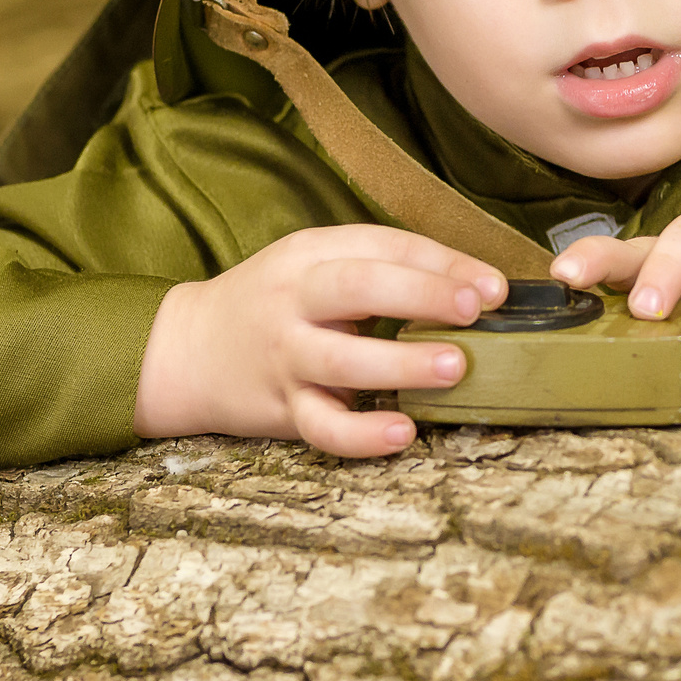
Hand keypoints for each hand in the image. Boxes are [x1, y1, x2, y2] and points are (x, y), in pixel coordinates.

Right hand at [134, 226, 505, 456]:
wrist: (186, 351)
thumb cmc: (272, 304)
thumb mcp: (313, 265)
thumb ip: (378, 267)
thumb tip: (471, 285)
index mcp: (310, 254)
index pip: (383, 246)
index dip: (442, 262)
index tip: (494, 286)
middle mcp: (295, 300)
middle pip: (358, 285)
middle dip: (422, 294)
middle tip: (477, 309)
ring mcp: (286, 356)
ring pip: (343, 359)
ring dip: (403, 362)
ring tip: (457, 367)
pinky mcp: (280, 408)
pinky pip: (322, 426)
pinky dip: (362, 434)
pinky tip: (403, 433)